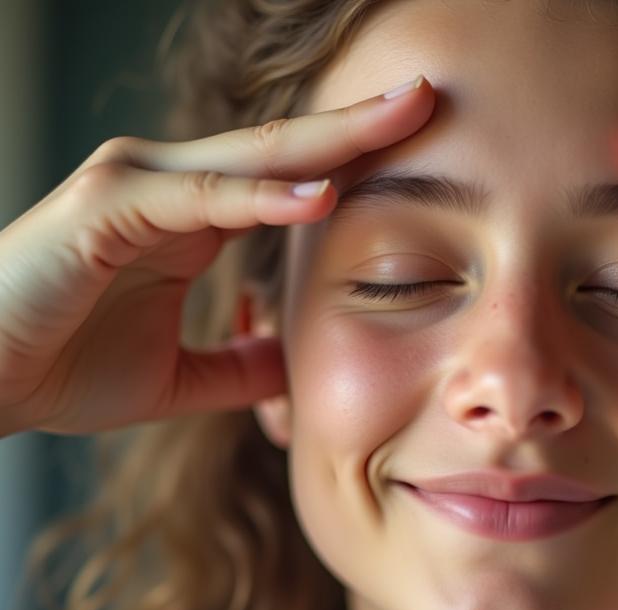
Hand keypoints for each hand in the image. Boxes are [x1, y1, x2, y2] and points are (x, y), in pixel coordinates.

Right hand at [0, 76, 433, 436]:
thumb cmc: (62, 366)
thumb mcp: (178, 377)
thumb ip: (239, 367)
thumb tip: (293, 372)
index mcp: (192, 219)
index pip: (288, 177)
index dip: (351, 161)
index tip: (419, 149)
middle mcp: (171, 187)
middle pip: (283, 148)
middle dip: (358, 124)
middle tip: (428, 96)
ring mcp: (137, 187)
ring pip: (251, 157)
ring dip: (329, 141)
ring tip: (402, 119)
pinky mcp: (106, 208)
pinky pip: (201, 199)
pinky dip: (260, 197)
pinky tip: (318, 197)